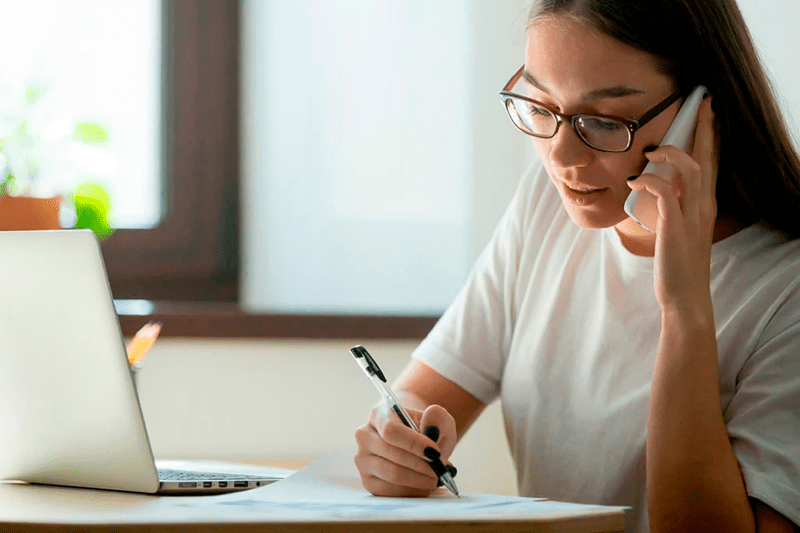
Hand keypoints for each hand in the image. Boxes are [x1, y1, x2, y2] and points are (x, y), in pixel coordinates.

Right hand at [354, 402, 456, 496]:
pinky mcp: (368, 482)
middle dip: (421, 465)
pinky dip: (412, 491)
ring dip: (419, 480)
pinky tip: (425, 485)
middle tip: (440, 470)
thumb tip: (430, 426)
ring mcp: (364, 460)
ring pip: (392, 474)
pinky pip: (390, 491)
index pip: (391, 430)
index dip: (414, 443)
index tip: (435, 453)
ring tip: (436, 477)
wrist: (415, 443)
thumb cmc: (425, 429)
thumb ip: (438, 417)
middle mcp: (365, 436)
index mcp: (378, 415)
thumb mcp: (437, 419)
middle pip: (391, 454)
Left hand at [627, 97, 718, 311]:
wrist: (684, 297)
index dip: (711, 137)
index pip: (712, 163)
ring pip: (692, 170)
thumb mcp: (678, 229)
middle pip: (708, 158)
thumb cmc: (677, 264)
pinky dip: (650, 181)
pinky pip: (664, 194)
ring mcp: (691, 216)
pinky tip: (636, 180)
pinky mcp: (675, 228)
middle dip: (704, 129)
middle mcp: (703, 206)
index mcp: (705, 205)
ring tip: (651, 151)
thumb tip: (657, 188)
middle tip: (701, 103)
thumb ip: (673, 207)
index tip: (708, 113)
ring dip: (671, 153)